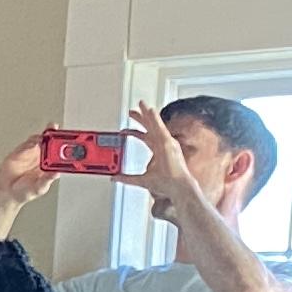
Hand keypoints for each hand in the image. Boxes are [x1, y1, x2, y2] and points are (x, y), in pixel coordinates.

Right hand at [0, 124, 60, 206]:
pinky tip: (35, 142)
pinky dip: (32, 141)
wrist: (7, 192)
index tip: (71, 142)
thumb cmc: (25, 191)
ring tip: (46, 136)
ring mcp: (32, 153)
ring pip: (40, 139)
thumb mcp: (39, 188)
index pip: (61, 153)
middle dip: (55, 133)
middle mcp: (43, 157)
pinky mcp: (21, 152)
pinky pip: (27, 143)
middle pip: (52, 141)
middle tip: (57, 130)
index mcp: (51, 165)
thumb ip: (47, 180)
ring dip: (44, 136)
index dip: (67, 145)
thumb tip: (56, 173)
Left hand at [119, 99, 213, 225]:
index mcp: (158, 151)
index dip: (135, 132)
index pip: (145, 138)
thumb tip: (114, 177)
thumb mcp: (141, 180)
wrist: (177, 187)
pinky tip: (150, 110)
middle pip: (150, 128)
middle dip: (141, 119)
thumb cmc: (166, 184)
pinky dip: (155, 118)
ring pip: (155, 124)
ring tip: (141, 104)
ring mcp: (166, 143)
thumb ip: (127, 178)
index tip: (124, 130)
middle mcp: (163, 145)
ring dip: (148, 114)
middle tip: (132, 111)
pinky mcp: (167, 143)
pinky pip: (160, 127)